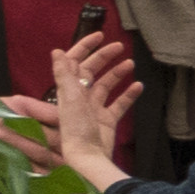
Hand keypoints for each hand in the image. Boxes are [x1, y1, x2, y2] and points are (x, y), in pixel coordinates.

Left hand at [48, 37, 141, 193]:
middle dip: (103, 57)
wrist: (87, 157)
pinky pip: (118, 104)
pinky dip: (128, 95)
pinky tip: (137, 86)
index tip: (98, 36)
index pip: (74, 63)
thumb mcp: (69, 98)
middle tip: (118, 46)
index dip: (84, 47)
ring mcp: (93, 110)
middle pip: (91, 72)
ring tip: (129, 64)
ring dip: (116, 74)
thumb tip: (57, 52)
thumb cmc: (75, 129)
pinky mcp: (106, 121)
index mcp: (68, 91)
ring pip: (105, 86)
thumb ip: (64, 75)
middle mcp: (79, 99)